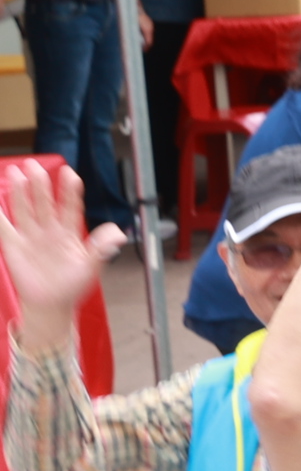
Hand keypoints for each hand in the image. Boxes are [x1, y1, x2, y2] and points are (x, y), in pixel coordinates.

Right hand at [0, 166, 117, 337]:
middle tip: (34, 166)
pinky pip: (4, 227)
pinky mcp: (13, 246)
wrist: (51, 304)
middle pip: (43, 203)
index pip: (69, 207)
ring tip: (16, 173)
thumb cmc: (72, 285)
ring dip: (19, 192)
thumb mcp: (91, 267)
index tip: (71, 174)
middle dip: (39, 185)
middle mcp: (49, 230)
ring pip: (24, 209)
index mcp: (69, 232)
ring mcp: (30, 236)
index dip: (70, 191)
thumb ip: (102, 249)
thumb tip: (119, 234)